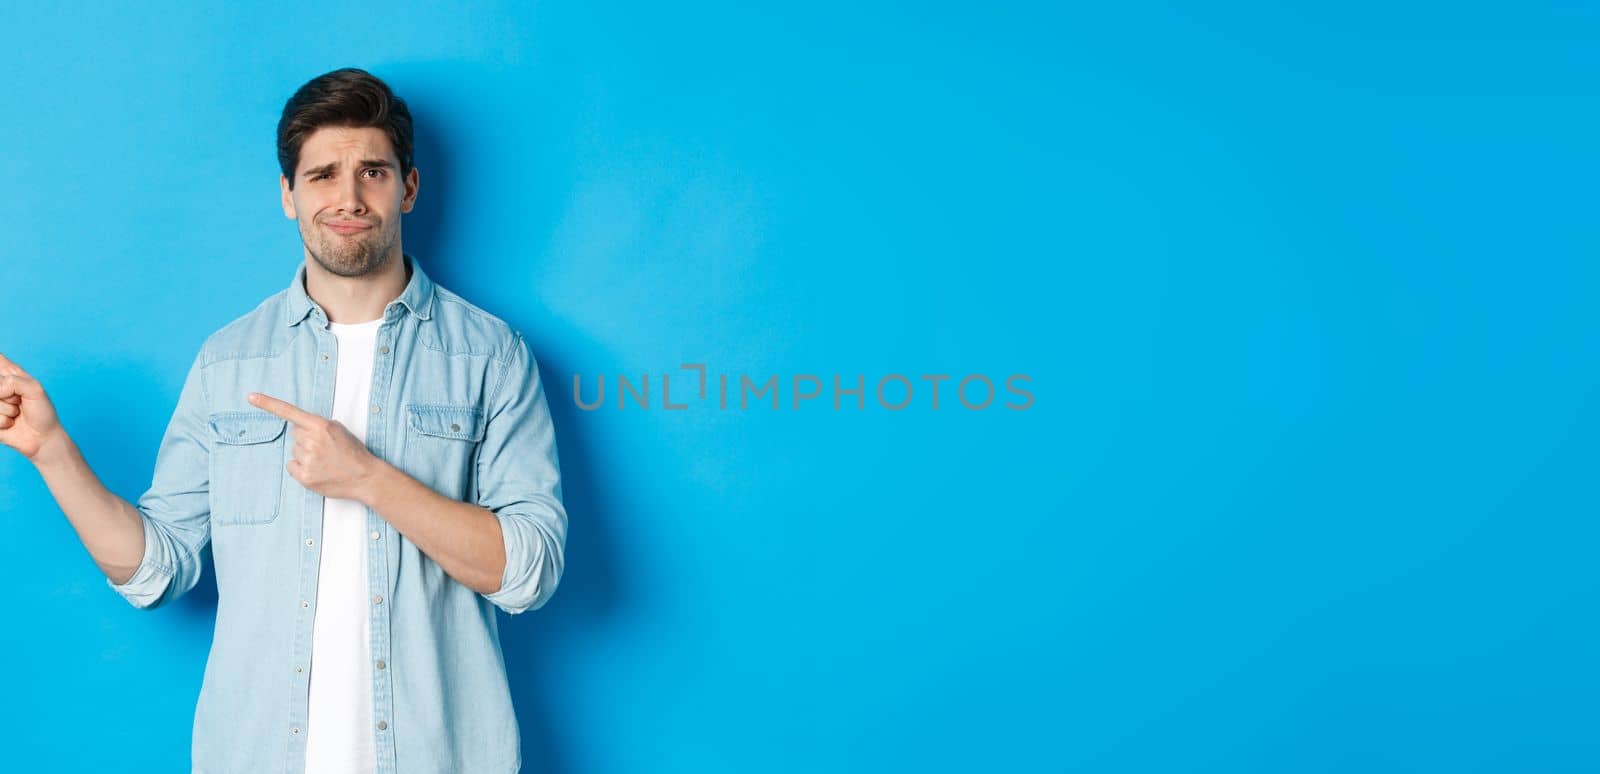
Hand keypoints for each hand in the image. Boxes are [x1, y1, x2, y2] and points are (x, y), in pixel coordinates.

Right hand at [0, 353, 65, 462]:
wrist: (42, 438)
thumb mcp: (35, 389)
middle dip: (6, 393)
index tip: (5, 380)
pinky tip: (11, 423)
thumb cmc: (42, 412)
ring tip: (16, 413)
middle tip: (17, 400)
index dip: (0, 364)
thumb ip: (13, 382)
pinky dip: (3, 422)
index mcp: (8, 372)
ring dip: (7, 410)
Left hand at [247, 391, 388, 503]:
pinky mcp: (305, 477)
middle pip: (295, 435)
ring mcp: (308, 460)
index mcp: (321, 426)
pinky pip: (292, 466)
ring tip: (325, 460)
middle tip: (325, 448)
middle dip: (306, 439)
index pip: (290, 412)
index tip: (251, 397)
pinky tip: (317, 470)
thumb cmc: (353, 452)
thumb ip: (318, 426)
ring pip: (294, 451)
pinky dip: (301, 468)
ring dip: (305, 454)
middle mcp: (312, 441)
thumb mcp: (339, 430)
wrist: (365, 476)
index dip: (268, 404)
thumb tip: (299, 428)